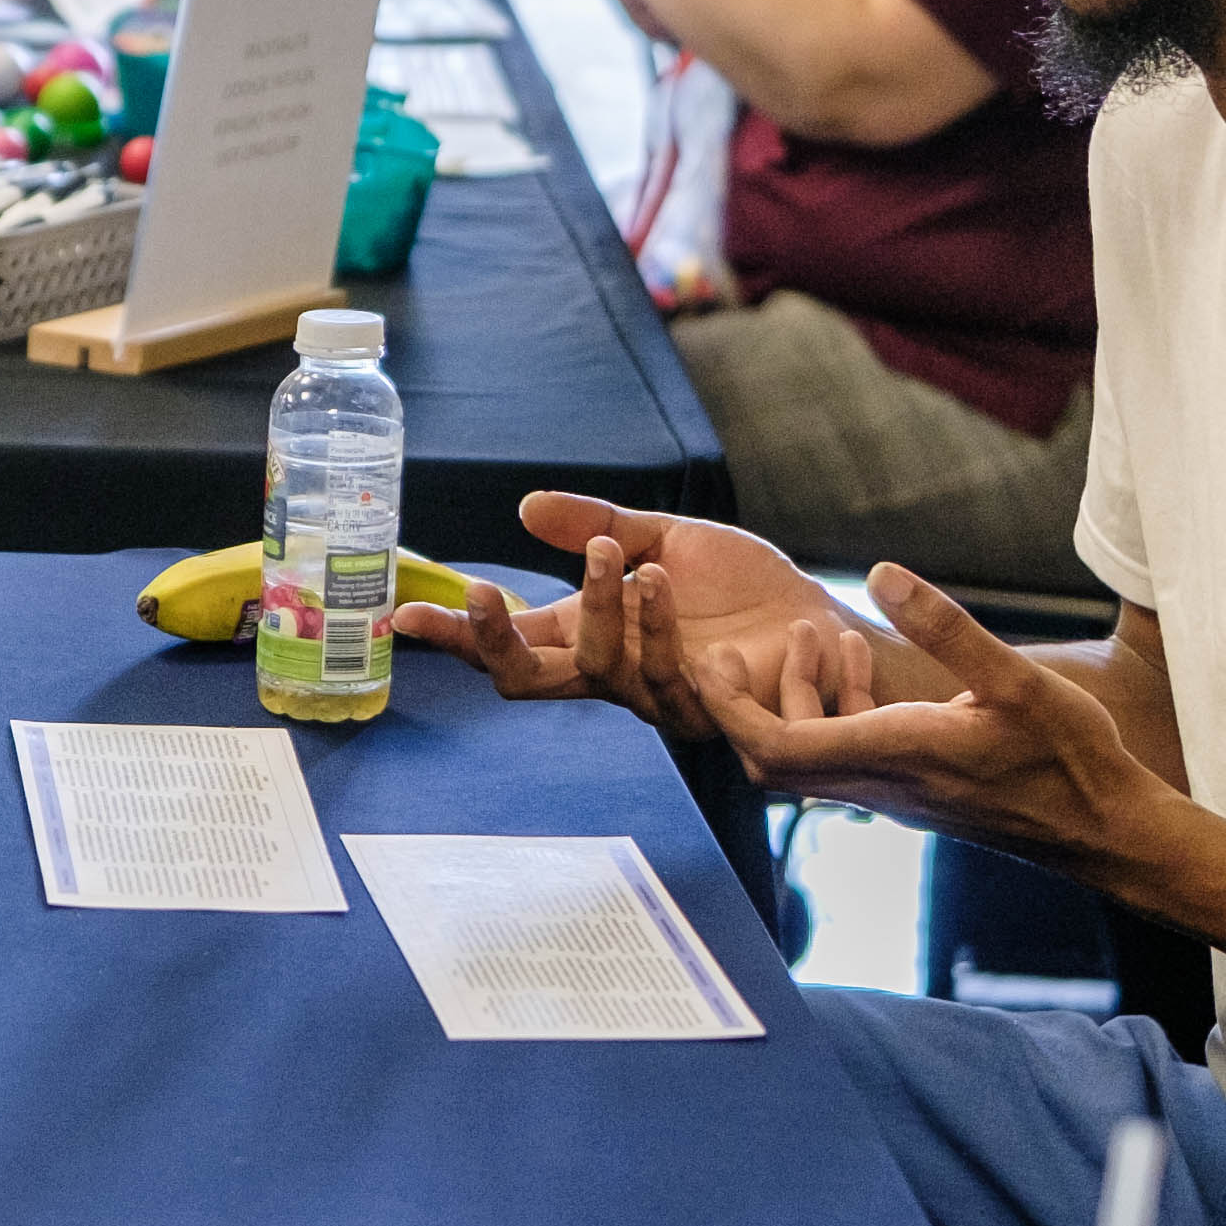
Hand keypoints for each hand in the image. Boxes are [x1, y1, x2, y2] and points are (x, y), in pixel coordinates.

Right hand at [388, 491, 864, 729]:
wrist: (826, 628)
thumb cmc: (747, 593)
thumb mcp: (665, 539)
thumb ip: (597, 525)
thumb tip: (522, 507)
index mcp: (594, 637)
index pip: (509, 643)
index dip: (455, 636)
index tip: (398, 616)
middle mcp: (616, 678)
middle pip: (527, 682)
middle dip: (494, 642)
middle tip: (482, 592)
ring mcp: (660, 703)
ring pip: (601, 670)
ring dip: (606, 609)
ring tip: (632, 559)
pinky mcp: (714, 718)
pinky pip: (672, 682)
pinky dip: (666, 627)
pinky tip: (666, 583)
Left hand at [683, 562, 1149, 866]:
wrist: (1104, 831)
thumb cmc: (1070, 758)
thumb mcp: (1015, 679)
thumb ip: (946, 627)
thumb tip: (882, 572)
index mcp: (895, 755)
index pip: (777, 747)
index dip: (730, 709)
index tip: (709, 662)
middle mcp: (883, 784)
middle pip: (775, 759)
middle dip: (747, 702)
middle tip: (738, 646)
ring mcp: (897, 793)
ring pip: (813, 755)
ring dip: (800, 696)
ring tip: (818, 632)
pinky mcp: (916, 792)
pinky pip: (849, 755)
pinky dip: (838, 709)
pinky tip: (863, 661)